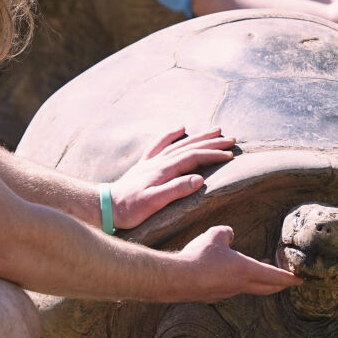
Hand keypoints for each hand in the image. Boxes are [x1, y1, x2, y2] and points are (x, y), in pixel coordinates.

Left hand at [109, 127, 235, 228]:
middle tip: (231, 139)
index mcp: (164, 170)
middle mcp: (159, 161)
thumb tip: (199, 179)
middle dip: (212, 142)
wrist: (107, 206)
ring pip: (180, 143)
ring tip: (215, 130)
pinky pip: (161, 143)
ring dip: (198, 137)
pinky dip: (172, 134)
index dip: (213, 155)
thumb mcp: (154, 203)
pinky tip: (180, 128)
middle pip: (190, 147)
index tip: (231, 155)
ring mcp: (152, 161)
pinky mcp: (145, 164)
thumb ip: (176, 190)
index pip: (194, 157)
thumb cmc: (131, 208)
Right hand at [171, 225, 300, 300]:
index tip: (300, 280)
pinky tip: (230, 272)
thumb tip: (230, 234)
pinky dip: (240, 282)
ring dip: (259, 280)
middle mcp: (240, 285)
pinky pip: (233, 288)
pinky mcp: (214, 295)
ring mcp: (227, 292)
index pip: (275, 276)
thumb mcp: (215, 235)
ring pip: (250, 287)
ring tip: (259, 268)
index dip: (289, 277)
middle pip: (267, 287)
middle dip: (280, 284)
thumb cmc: (199, 256)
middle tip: (288, 280)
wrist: (176, 279)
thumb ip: (227, 232)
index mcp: (246, 270)